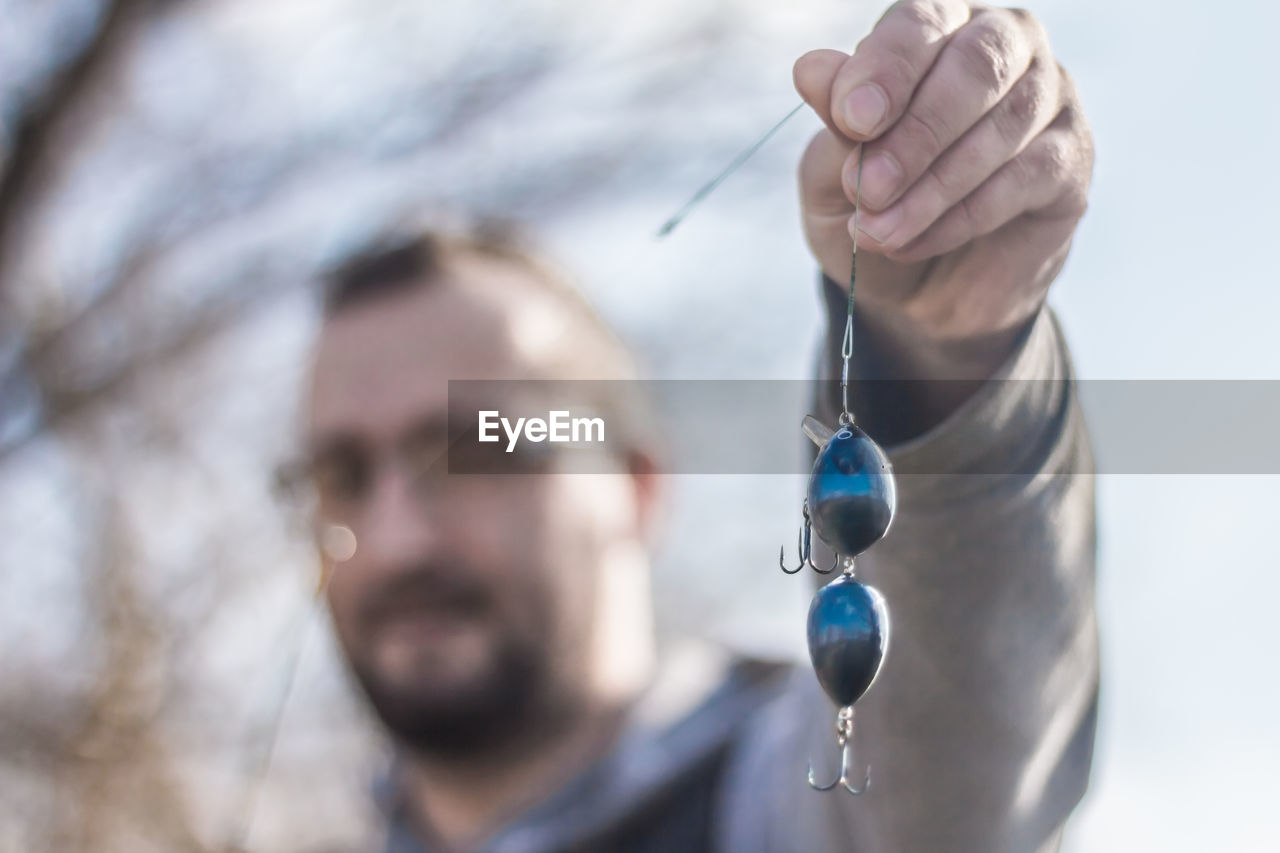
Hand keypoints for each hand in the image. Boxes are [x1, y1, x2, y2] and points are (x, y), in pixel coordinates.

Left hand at [796, 0, 1092, 381]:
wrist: (915, 289)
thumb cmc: (874, 206)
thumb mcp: (831, 171)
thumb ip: (832, 121)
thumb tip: (810, 68)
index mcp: (939, 26)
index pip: (923, 20)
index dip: (887, 67)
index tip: (850, 120)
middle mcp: (1005, 45)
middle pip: (977, 64)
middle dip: (915, 133)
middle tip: (867, 189)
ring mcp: (1049, 98)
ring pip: (1004, 126)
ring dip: (932, 187)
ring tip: (877, 230)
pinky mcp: (1070, 160)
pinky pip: (1025, 178)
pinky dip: (961, 216)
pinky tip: (914, 241)